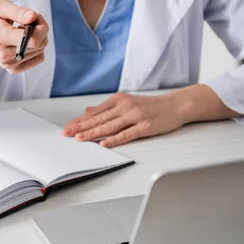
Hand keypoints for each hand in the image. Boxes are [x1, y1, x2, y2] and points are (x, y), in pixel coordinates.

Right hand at [0, 0, 48, 73]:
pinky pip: (38, 58)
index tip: (35, 17)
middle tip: (29, 22)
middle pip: (39, 45)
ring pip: (40, 51)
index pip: (33, 39)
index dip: (41, 26)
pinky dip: (37, 49)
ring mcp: (9, 64)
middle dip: (40, 30)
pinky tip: (25, 42)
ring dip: (38, 38)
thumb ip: (17, 11)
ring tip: (23, 32)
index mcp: (0, 37)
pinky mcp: (13, 69)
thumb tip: (33, 16)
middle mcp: (4, 55)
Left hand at [63, 92, 184, 147]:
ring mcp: (135, 116)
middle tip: (67, 133)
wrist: (175, 105)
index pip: (95, 112)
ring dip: (93, 133)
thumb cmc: (151, 106)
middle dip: (81, 127)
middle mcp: (125, 106)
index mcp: (119, 100)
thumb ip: (107, 108)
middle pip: (99, 119)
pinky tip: (103, 143)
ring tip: (80, 139)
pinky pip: (126, 134)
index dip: (80, 120)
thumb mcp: (127, 102)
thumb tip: (88, 110)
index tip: (67, 127)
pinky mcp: (145, 127)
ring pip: (110, 126)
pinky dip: (114, 139)